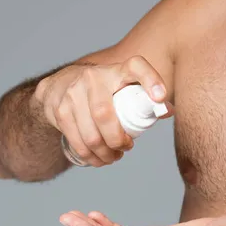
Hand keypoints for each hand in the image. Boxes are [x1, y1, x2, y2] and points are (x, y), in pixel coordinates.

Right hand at [32, 56, 173, 167]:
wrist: (58, 86)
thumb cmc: (102, 90)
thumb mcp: (121, 86)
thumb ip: (143, 98)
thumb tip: (167, 111)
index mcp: (116, 70)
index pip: (136, 66)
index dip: (150, 79)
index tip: (160, 98)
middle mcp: (93, 77)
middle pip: (105, 115)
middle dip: (117, 140)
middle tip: (126, 147)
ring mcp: (72, 93)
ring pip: (90, 134)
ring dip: (104, 153)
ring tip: (113, 157)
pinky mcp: (59, 110)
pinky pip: (77, 141)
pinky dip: (90, 156)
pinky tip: (98, 159)